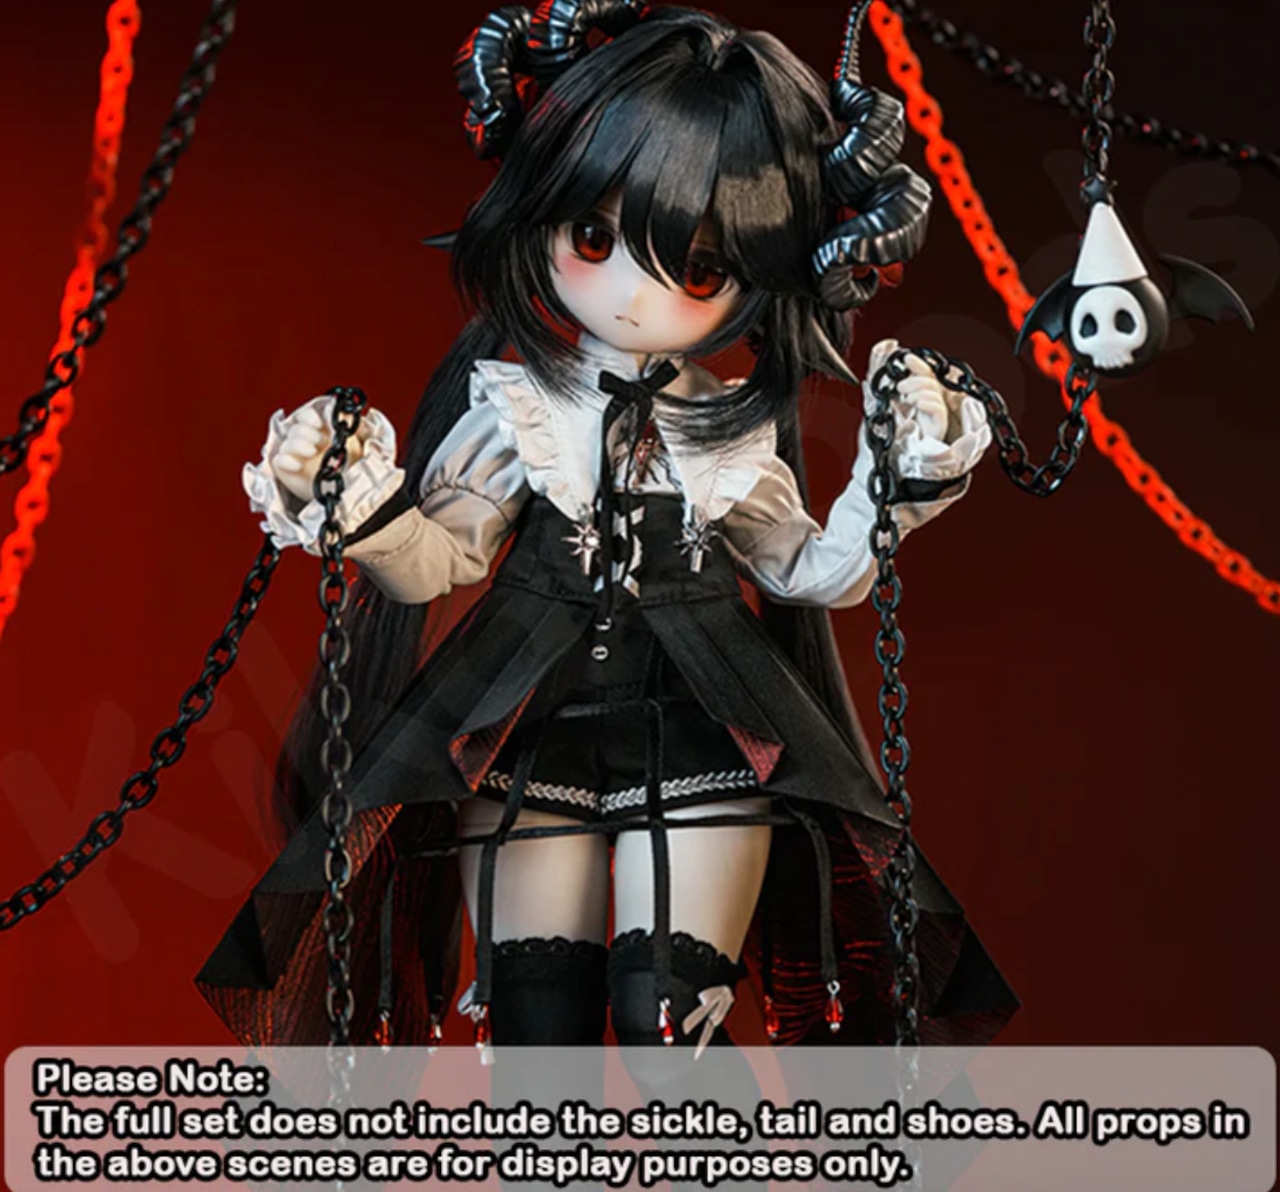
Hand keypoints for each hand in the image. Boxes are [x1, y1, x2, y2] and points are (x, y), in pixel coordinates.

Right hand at [270, 398, 373, 504]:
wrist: (350, 491)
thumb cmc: (352, 466)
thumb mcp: (355, 441)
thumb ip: (347, 422)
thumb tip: (342, 409)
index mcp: (318, 430)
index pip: (304, 415)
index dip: (309, 416)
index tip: (319, 424)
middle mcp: (304, 440)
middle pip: (295, 428)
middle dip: (307, 432)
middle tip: (320, 442)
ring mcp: (295, 455)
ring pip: (286, 442)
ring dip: (298, 444)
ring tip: (312, 452)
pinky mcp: (288, 471)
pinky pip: (278, 460)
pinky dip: (286, 460)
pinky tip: (299, 465)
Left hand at [862, 339, 990, 481]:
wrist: (877, 471)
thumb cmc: (877, 444)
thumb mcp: (874, 402)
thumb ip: (878, 372)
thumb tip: (884, 345)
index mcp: (913, 399)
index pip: (923, 374)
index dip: (918, 364)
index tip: (906, 358)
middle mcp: (926, 408)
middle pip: (933, 380)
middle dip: (918, 375)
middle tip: (901, 384)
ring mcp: (932, 420)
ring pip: (937, 392)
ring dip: (920, 387)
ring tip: (904, 395)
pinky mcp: (936, 432)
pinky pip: (939, 410)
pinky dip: (927, 402)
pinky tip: (914, 403)